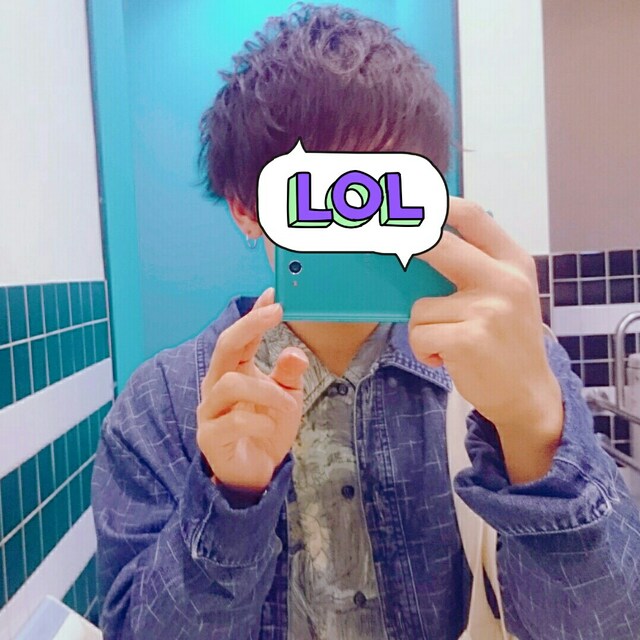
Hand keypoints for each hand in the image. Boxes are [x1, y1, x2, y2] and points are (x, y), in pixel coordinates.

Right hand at [196, 287, 308, 496]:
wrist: (256, 475)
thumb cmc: (267, 431)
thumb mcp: (287, 399)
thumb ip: (289, 376)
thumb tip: (294, 352)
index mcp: (234, 373)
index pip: (241, 338)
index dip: (254, 315)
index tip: (273, 294)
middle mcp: (217, 386)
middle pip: (225, 346)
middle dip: (249, 325)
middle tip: (275, 313)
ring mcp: (210, 411)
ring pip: (230, 383)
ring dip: (265, 390)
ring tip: (286, 403)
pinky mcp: (210, 436)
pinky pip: (233, 420)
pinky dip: (259, 421)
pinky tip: (270, 428)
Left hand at [409, 197, 561, 436]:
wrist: (527, 393)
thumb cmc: (505, 341)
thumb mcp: (505, 294)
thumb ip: (474, 266)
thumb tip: (416, 241)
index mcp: (514, 262)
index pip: (471, 215)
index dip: (435, 204)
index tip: (406, 202)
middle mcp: (505, 280)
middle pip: (438, 244)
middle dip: (403, 242)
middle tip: (377, 238)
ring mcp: (488, 309)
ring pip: (420, 306)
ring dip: (423, 328)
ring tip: (447, 342)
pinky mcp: (469, 338)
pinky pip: (419, 333)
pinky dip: (423, 349)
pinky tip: (445, 357)